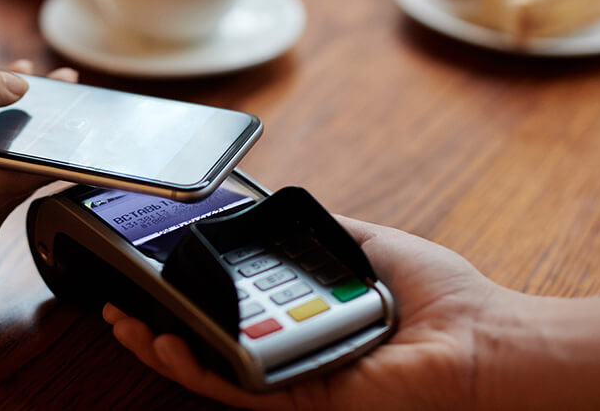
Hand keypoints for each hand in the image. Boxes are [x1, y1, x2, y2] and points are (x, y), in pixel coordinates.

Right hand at [104, 217, 508, 409]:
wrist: (479, 339)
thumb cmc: (441, 296)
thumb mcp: (368, 242)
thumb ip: (321, 230)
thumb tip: (277, 207)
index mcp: (306, 314)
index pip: (235, 309)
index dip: (190, 296)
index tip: (155, 274)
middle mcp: (294, 349)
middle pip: (212, 344)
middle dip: (159, 328)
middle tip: (120, 308)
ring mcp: (295, 377)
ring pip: (214, 370)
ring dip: (165, 350)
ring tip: (127, 327)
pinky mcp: (303, 397)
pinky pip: (241, 387)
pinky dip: (202, 368)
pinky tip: (173, 345)